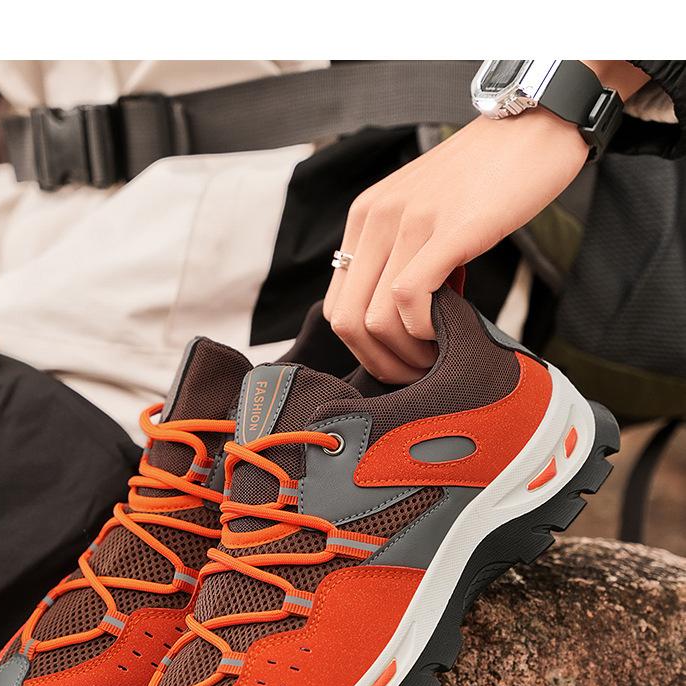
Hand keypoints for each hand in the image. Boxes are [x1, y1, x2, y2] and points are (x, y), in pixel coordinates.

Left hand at [323, 108, 588, 381]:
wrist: (537, 124)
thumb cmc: (489, 176)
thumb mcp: (427, 214)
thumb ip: (407, 258)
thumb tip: (406, 321)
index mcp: (365, 218)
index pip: (337, 306)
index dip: (364, 350)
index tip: (401, 362)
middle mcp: (376, 218)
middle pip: (347, 322)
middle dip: (381, 363)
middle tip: (419, 373)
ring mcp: (408, 222)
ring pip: (374, 319)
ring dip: (406, 354)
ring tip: (438, 357)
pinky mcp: (446, 230)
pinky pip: (409, 298)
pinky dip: (424, 331)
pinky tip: (447, 330)